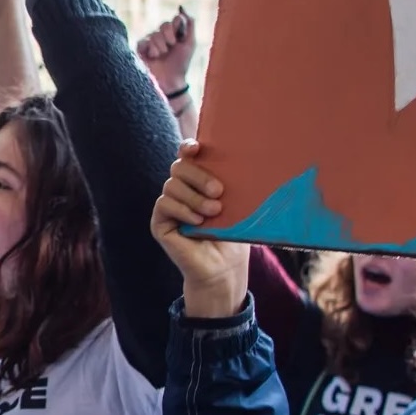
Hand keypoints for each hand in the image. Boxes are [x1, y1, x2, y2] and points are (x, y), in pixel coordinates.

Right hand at [137, 8, 195, 94]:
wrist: (170, 81)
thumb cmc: (181, 64)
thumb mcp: (190, 43)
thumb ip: (189, 25)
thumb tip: (181, 8)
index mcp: (174, 33)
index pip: (175, 20)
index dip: (178, 27)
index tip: (180, 38)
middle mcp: (161, 35)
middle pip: (165, 24)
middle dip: (170, 37)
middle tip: (171, 48)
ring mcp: (150, 41)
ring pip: (155, 34)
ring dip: (161, 46)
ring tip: (162, 56)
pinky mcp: (140, 48)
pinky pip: (145, 41)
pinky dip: (152, 50)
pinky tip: (153, 57)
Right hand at [151, 140, 249, 318]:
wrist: (224, 267)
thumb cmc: (234, 233)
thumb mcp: (239, 204)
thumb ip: (235, 184)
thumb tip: (256, 162)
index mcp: (200, 179)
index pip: (187, 154)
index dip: (189, 147)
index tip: (197, 148)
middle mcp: (182, 188)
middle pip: (179, 166)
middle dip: (199, 175)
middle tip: (219, 191)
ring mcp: (169, 204)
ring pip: (171, 184)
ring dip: (194, 197)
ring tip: (214, 212)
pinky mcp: (160, 222)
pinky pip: (164, 204)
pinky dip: (182, 210)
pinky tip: (197, 221)